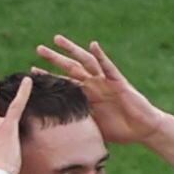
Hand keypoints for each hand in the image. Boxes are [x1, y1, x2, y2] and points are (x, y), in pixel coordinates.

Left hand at [32, 36, 166, 144]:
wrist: (143, 130)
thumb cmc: (120, 130)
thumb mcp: (91, 127)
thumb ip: (77, 123)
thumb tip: (55, 133)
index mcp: (87, 96)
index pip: (64, 82)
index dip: (49, 76)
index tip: (30, 70)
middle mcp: (94, 85)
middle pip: (71, 67)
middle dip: (55, 58)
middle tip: (39, 48)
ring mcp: (106, 82)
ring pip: (86, 62)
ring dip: (72, 50)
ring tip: (57, 39)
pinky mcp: (119, 83)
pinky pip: (108, 68)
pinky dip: (101, 56)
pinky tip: (93, 45)